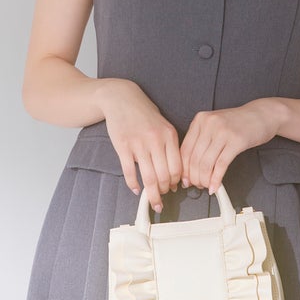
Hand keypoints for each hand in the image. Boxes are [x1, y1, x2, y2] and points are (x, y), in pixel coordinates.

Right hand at [99, 79, 182, 213]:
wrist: (122, 98)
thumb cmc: (144, 113)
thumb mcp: (164, 125)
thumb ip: (170, 146)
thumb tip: (175, 173)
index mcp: (169, 135)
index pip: (178, 167)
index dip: (177, 182)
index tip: (175, 189)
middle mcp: (155, 140)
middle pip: (164, 176)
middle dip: (165, 191)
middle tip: (162, 197)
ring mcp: (138, 144)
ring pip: (149, 178)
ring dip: (152, 194)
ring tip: (152, 201)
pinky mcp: (123, 147)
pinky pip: (129, 172)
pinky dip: (133, 185)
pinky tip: (135, 189)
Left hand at [178, 100, 284, 194]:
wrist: (262, 114)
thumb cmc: (238, 122)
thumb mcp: (215, 125)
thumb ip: (201, 141)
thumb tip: (190, 167)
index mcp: (200, 120)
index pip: (184, 150)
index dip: (183, 169)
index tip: (185, 179)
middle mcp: (209, 124)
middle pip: (194, 158)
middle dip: (194, 177)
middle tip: (196, 185)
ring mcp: (222, 131)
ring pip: (206, 163)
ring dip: (204, 180)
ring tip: (206, 186)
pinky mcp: (236, 141)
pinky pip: (221, 165)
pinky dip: (216, 179)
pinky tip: (216, 186)